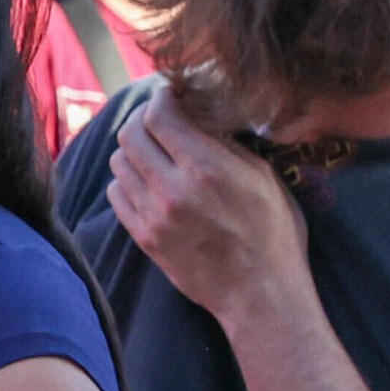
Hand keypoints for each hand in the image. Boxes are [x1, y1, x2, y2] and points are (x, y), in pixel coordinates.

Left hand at [105, 82, 310, 329]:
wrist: (260, 293)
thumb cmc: (273, 232)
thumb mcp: (262, 176)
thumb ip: (224, 143)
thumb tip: (195, 113)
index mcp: (207, 168)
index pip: (158, 114)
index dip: (161, 98)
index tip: (172, 96)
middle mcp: (174, 189)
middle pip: (129, 134)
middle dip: (143, 119)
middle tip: (159, 121)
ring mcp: (153, 216)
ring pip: (118, 162)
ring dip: (133, 151)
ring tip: (154, 153)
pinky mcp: (144, 238)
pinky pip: (116, 194)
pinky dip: (127, 182)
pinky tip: (148, 182)